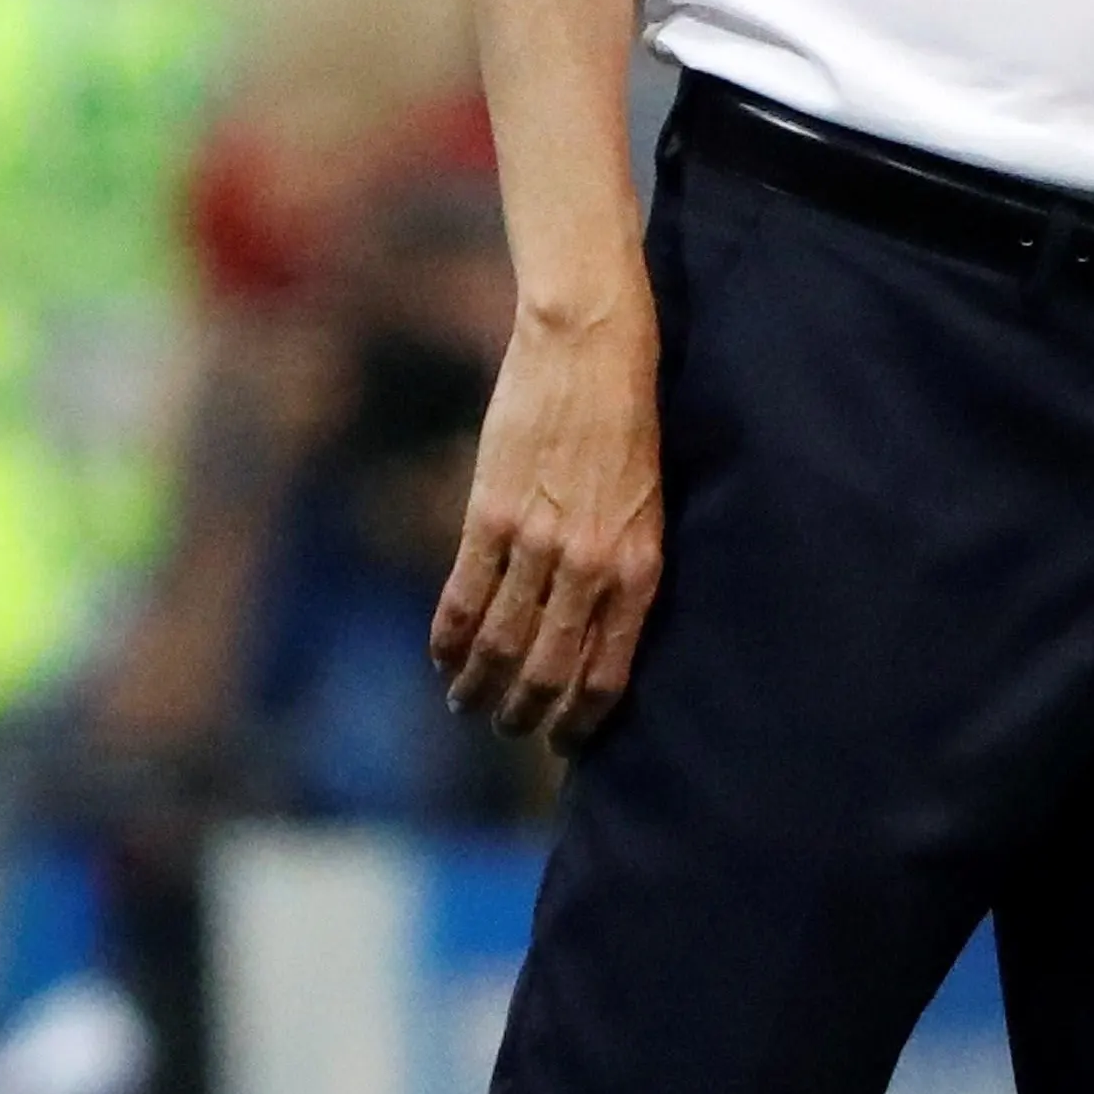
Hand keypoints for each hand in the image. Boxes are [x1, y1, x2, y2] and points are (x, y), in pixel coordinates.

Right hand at [428, 296, 665, 751]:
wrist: (592, 350)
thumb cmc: (631, 423)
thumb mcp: (651, 503)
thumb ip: (626, 565)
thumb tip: (601, 626)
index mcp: (641, 566)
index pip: (609, 672)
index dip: (582, 718)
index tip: (565, 743)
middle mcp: (591, 566)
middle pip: (550, 670)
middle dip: (527, 714)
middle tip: (510, 730)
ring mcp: (538, 543)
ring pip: (500, 644)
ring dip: (479, 686)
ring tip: (469, 706)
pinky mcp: (490, 516)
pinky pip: (462, 598)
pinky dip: (447, 640)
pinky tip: (442, 660)